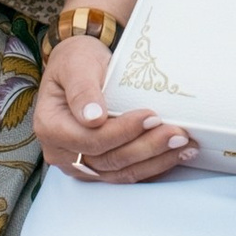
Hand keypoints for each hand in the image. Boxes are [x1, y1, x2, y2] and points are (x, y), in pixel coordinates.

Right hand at [34, 29, 190, 185]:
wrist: (80, 68)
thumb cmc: (76, 61)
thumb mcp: (76, 64)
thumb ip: (82, 89)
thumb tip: (93, 118)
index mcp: (50, 127)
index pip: (90, 139)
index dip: (123, 132)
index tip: (151, 116)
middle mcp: (62, 152)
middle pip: (108, 160)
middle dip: (147, 148)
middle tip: (178, 134)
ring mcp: (80, 164)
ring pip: (120, 173)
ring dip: (155, 161)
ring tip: (185, 147)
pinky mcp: (99, 168)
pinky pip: (127, 174)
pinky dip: (153, 167)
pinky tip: (177, 156)